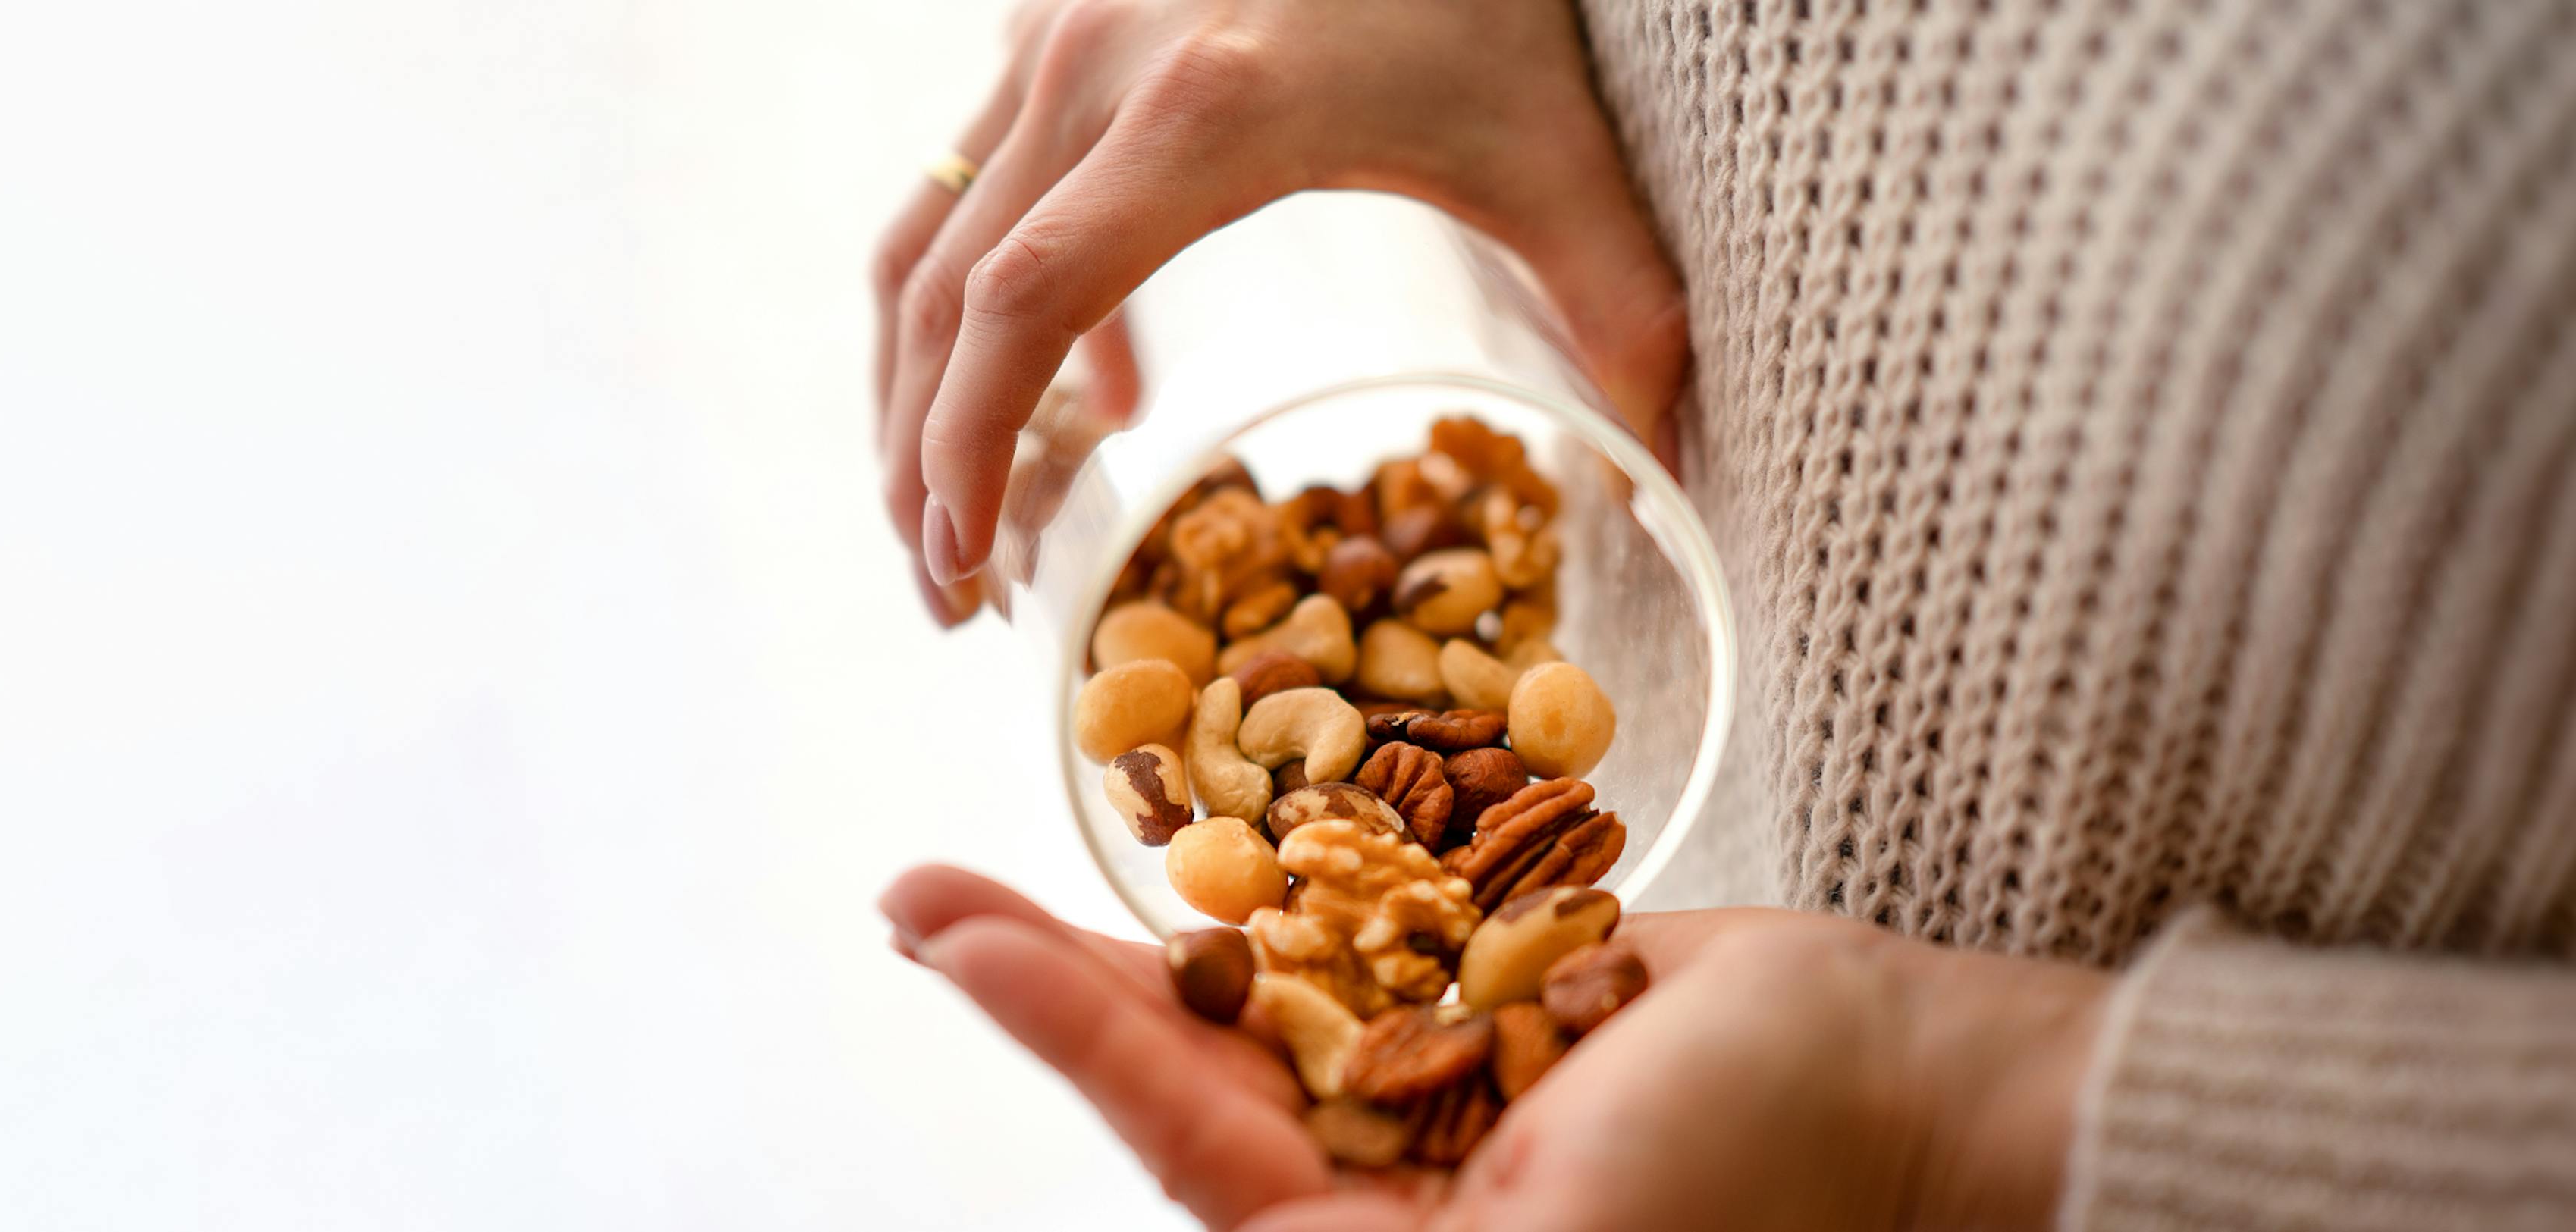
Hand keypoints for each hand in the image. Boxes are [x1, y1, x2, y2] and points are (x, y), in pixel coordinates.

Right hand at [874, 0, 1690, 621]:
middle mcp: (1096, 62)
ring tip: (956, 517)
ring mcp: (1058, 30)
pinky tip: (1091, 393)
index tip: (972, 564)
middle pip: (946, 290)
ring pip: (929, 234)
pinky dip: (985, 298)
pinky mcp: (1055, 17)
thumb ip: (1620, 309)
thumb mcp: (1562, 151)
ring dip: (918, 388)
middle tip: (951, 595)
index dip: (973, 445)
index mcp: (1206, 110)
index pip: (1031, 299)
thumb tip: (1658, 465)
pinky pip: (976, 178)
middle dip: (921, 460)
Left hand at [882, 865, 2105, 1230]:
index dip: (1059, 1033)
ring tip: (998, 865)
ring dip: (1136, 920)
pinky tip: (1190, 822)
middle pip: (1193, 1062)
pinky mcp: (1495, 985)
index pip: (1189, 1138)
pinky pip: (1361, 922)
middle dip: (1054, 982)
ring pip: (1258, 983)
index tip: (939, 931)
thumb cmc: (1755, 1173)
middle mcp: (1397, 1172)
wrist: (1914, 1077)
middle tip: (914, 899)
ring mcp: (1442, 1073)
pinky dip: (1274, 872)